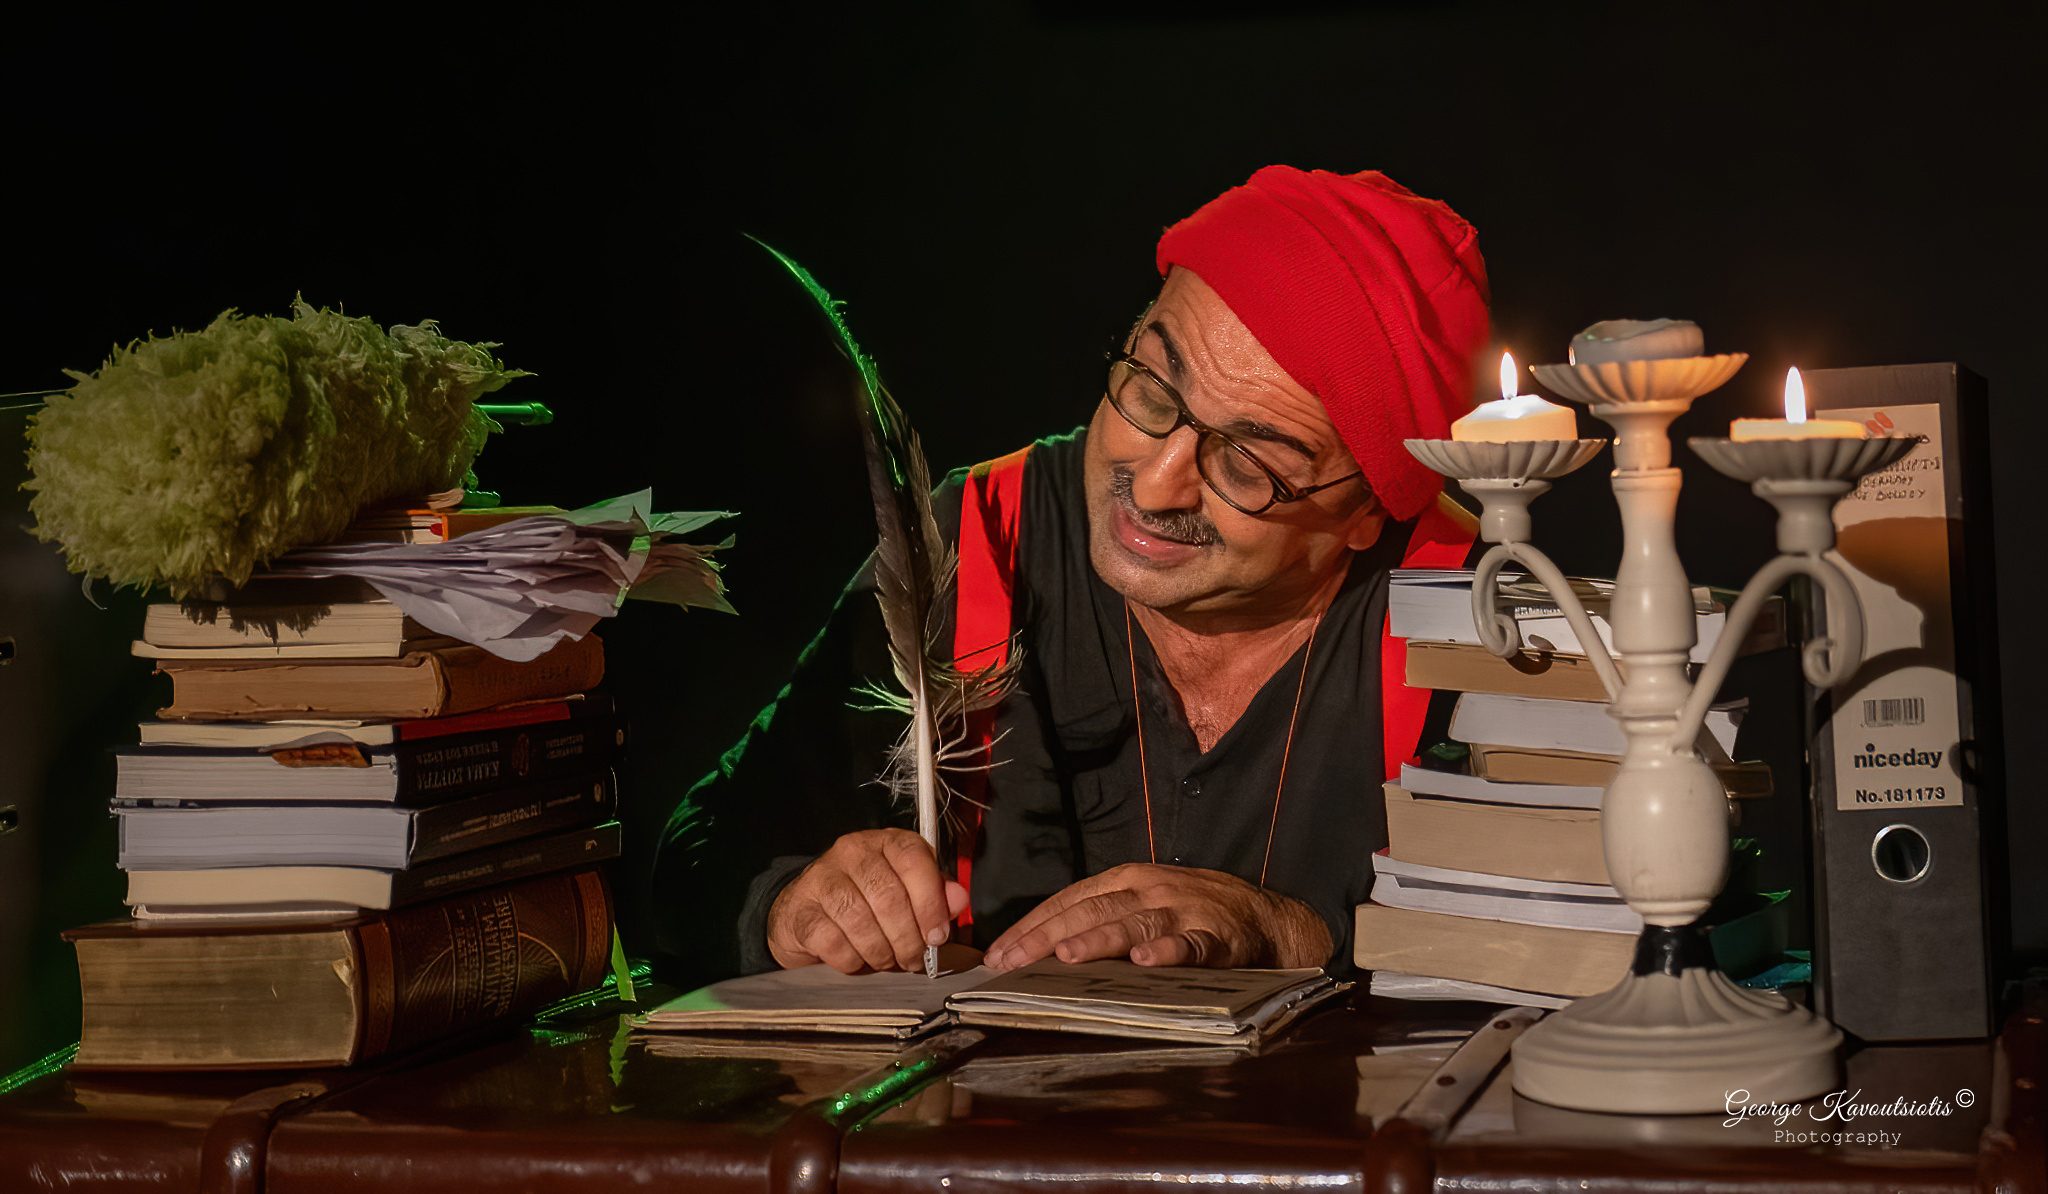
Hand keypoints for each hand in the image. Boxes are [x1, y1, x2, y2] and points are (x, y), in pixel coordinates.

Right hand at [767, 829, 968, 973]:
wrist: (806, 912)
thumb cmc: (866, 903)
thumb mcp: (908, 894)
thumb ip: (936, 895)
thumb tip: (958, 899)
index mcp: (887, 843)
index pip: (914, 860)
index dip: (931, 903)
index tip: (937, 935)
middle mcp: (853, 851)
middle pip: (889, 896)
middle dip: (908, 938)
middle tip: (913, 959)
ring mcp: (822, 878)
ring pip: (861, 920)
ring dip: (881, 952)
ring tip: (887, 960)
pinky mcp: (801, 909)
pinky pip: (834, 942)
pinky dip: (852, 960)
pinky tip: (856, 960)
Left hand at [981, 863, 1331, 972]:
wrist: (1263, 915)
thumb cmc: (1190, 912)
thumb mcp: (1141, 903)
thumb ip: (1099, 919)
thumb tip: (1039, 951)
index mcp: (1125, 880)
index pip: (1068, 900)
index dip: (1031, 926)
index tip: (997, 955)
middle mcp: (1149, 890)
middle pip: (1091, 910)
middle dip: (1047, 936)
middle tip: (1013, 961)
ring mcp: (1182, 912)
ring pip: (1133, 925)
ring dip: (1099, 939)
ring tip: (1067, 956)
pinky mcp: (1217, 937)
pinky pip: (1190, 945)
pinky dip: (1168, 952)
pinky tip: (1147, 962)